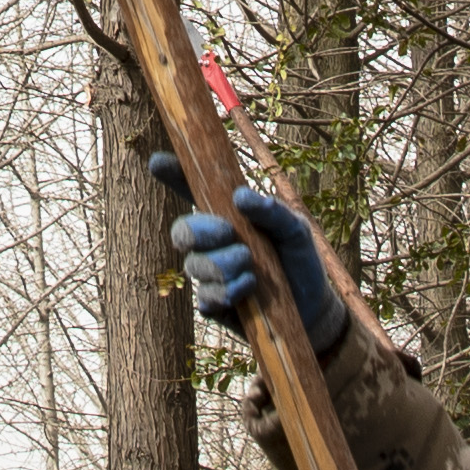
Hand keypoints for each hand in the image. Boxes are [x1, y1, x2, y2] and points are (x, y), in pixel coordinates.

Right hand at [162, 172, 349, 346]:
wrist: (312, 307)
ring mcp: (210, 274)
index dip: (173, 175)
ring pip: (195, 266)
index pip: (193, 192)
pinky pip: (205, 297)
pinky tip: (248, 288)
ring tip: (252, 266)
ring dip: (224, 264)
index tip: (157, 162)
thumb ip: (273, 211)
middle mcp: (212, 243)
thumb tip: (240, 196)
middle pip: (182, 231)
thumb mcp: (296, 229)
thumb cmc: (298, 258)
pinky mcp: (214, 304)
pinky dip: (228, 291)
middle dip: (201, 230)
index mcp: (227, 216)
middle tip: (228, 232)